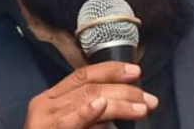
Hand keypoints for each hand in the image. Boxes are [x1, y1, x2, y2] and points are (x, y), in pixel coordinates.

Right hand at [22, 61, 158, 128]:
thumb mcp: (69, 123)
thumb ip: (87, 113)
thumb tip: (119, 103)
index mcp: (50, 98)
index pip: (83, 74)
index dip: (111, 70)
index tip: (136, 71)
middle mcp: (45, 105)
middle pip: (89, 87)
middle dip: (124, 90)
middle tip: (149, 100)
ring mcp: (45, 121)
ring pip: (86, 100)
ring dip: (119, 103)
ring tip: (141, 108)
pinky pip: (69, 121)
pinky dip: (86, 112)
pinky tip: (100, 105)